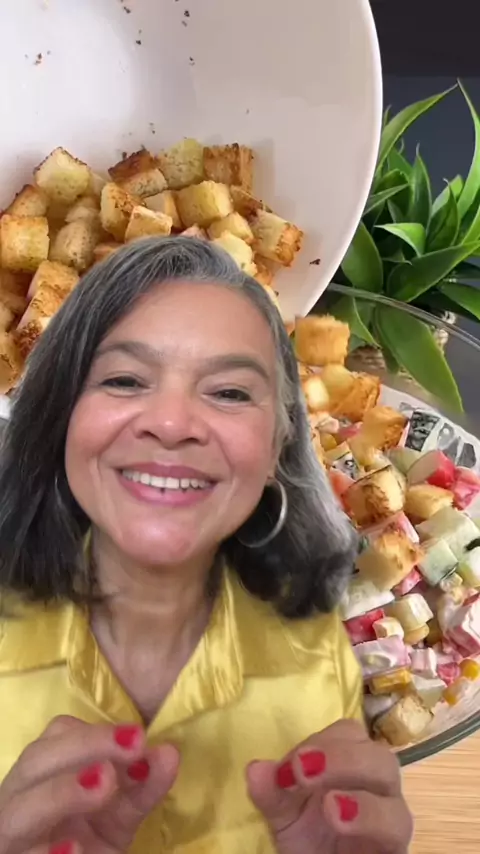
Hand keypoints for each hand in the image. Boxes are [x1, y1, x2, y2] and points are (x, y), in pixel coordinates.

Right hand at [0, 715, 178, 853]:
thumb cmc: (93, 836)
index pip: (58, 734)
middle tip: (133, 746)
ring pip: (18, 810)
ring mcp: (14, 835)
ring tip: (104, 785)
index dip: (96, 732)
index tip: (138, 736)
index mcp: (46, 771)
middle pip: (36, 761)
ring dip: (60, 793)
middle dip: (84, 747)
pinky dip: (46, 853)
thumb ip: (144, 784)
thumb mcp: (124, 809)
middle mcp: (21, 797)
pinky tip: (74, 848)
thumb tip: (169, 752)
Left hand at [247, 720, 412, 853]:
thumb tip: (255, 769)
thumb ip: (271, 791)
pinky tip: (340, 818)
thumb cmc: (308, 840)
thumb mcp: (283, 814)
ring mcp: (391, 815)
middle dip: (340, 756)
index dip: (320, 741)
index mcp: (351, 764)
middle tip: (301, 769)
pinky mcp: (395, 846)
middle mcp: (377, 785)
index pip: (349, 734)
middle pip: (377, 754)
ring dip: (358, 790)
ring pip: (392, 785)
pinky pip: (396, 827)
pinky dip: (369, 818)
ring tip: (327, 803)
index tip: (289, 764)